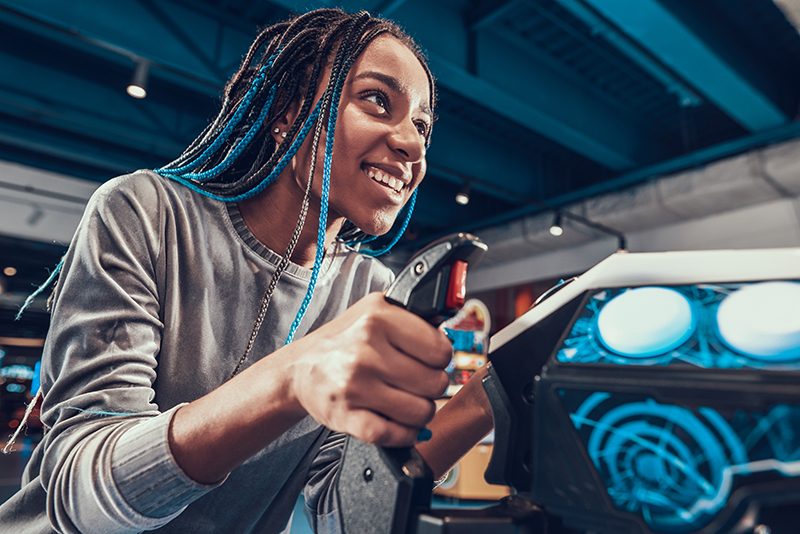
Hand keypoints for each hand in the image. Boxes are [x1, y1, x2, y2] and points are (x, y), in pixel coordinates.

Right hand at [286, 292, 451, 446]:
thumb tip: (446, 332)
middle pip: (435, 383)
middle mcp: (366, 351)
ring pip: (421, 412)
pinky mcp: (347, 417)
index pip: (440, 349)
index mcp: (377, 319)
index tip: (431, 361)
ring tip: (407, 401)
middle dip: (431, 387)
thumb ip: (412, 316)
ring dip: (420, 412)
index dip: (441, 359)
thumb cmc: (342, 341)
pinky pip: (396, 434)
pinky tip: (399, 423)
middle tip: (417, 383)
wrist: (300, 369)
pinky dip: (405, 434)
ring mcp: (356, 386)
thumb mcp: (374, 311)